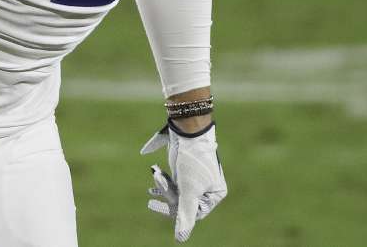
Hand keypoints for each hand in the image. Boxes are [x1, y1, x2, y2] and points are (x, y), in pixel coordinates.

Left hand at [140, 120, 226, 242]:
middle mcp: (208, 187)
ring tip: (155, 176)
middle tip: (151, 196)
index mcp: (215, 194)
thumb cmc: (192, 161)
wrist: (186, 131)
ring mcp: (197, 178)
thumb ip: (185, 214)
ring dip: (164, 187)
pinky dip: (164, 180)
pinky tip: (155, 175)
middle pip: (184, 202)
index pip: (194, 213)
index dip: (175, 211)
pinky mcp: (187, 169)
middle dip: (168, 195)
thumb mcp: (187, 190)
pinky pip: (175, 182)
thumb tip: (180, 239)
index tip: (154, 205)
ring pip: (178, 192)